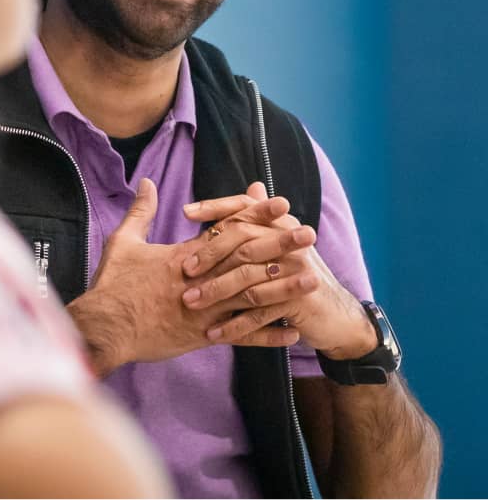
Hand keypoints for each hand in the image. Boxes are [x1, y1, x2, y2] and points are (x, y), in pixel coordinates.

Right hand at [66, 179, 317, 375]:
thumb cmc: (112, 284)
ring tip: (313, 279)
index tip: (280, 202)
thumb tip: (147, 181)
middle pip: (247, 259)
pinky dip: (268, 336)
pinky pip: (242, 337)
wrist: (105, 329)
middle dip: (280, 245)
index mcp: (184, 255)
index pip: (226, 229)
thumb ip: (141, 211)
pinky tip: (292, 332)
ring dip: (284, 288)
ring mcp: (205, 311)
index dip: (254, 215)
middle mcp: (201, 280)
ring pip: (251, 297)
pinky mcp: (203, 338)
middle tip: (309, 234)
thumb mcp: (122, 241)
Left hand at [183, 182, 376, 358]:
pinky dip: (235, 324)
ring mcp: (296, 268)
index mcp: (280, 223)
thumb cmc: (294, 276)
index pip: (244, 206)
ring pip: (247, 277)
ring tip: (191, 303)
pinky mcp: (299, 297)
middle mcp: (289, 239)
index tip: (185, 213)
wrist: (333, 314)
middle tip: (185, 271)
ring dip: (216, 292)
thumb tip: (253, 185)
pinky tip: (213, 333)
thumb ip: (262, 219)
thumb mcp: (279, 246)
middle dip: (209, 255)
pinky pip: (259, 310)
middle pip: (242, 240)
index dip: (215, 206)